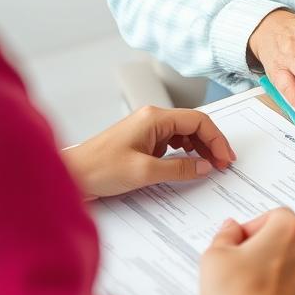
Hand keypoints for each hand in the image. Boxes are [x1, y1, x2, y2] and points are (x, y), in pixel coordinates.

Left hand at [64, 106, 234, 197]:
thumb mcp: (144, 172)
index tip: (225, 159)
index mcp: (155, 118)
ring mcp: (146, 130)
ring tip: (209, 166)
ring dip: (199, 149)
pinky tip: (187, 165)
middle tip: (222, 164)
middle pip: (193, 125)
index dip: (217, 139)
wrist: (69, 176)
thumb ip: (179, 168)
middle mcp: (152, 119)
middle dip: (211, 144)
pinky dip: (184, 153)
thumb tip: (205, 167)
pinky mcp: (141, 142)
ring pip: (184, 134)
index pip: (198, 121)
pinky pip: (171, 143)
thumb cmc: (98, 169)